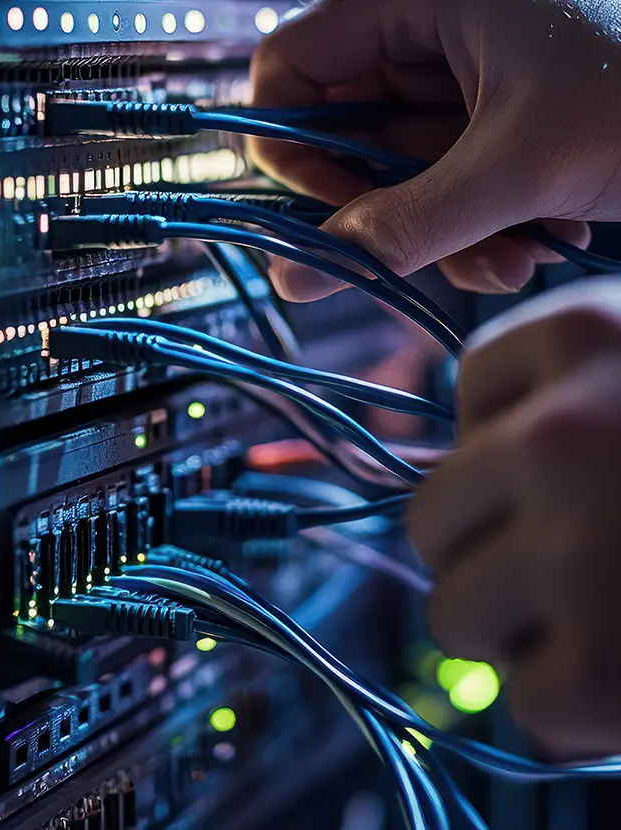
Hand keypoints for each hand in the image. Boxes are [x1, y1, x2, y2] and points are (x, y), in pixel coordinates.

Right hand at [250, 0, 620, 296]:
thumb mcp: (515, 171)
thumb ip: (399, 228)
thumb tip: (305, 271)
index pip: (291, 68)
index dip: (295, 154)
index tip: (336, 221)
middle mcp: (442, 2)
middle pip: (356, 120)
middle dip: (399, 204)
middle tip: (441, 256)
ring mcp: (483, 39)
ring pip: (416, 150)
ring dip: (454, 218)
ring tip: (517, 254)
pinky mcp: (519, 78)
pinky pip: (465, 151)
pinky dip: (491, 203)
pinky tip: (545, 230)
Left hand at [407, 278, 620, 757]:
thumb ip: (567, 386)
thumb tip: (462, 438)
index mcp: (584, 336)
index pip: (468, 386)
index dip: (513, 435)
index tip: (564, 459)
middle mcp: (562, 433)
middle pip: (432, 507)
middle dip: (492, 541)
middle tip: (582, 551)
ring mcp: (573, 547)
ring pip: (453, 608)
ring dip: (523, 623)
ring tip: (610, 604)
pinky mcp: (597, 670)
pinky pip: (523, 696)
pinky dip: (574, 698)